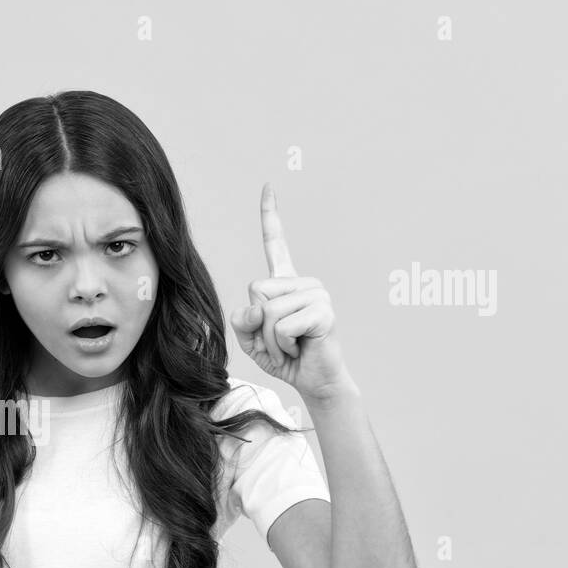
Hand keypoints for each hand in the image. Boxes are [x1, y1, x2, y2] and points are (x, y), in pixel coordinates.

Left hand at [229, 183, 356, 401]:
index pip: (275, 244)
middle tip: (281, 339)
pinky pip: (282, 327)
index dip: (270, 215)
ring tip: (292, 345)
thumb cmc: (284, 356)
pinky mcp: (324, 312)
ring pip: (268, 312)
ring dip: (271, 339)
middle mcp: (303, 282)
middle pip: (256, 291)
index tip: (268, 186)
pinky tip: (300, 347)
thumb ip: (243, 319)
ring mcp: (317, 294)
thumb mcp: (251, 338)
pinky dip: (284, 345)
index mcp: (285, 283)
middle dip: (259, 325)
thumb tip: (258, 306)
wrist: (314, 380)